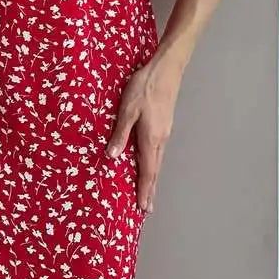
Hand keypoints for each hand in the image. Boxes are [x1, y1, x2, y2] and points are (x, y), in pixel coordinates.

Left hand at [105, 53, 183, 213]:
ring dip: (153, 177)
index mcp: (150, 138)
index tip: (144, 208)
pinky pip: (158, 150)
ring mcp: (165, 131)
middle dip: (150, 189)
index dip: (144, 189)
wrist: (166, 70)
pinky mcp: (165, 124)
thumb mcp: (127, 109)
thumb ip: (120, 133)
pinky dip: (154, 163)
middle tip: (147, 208)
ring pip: (158, 160)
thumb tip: (112, 157)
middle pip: (155, 169)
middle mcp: (160, 138)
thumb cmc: (144, 87)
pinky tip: (150, 162)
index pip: (147, 170)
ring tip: (148, 191)